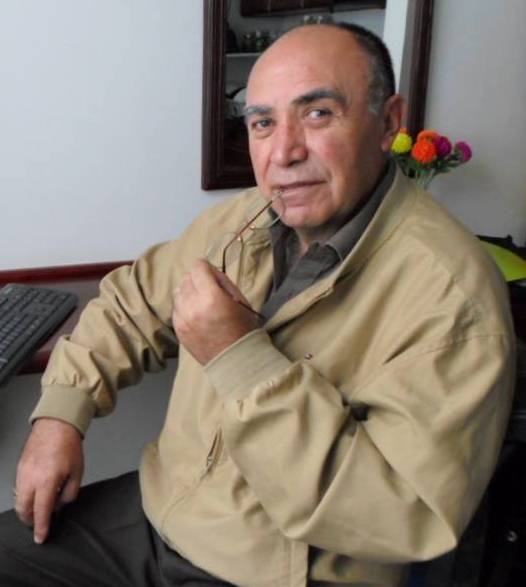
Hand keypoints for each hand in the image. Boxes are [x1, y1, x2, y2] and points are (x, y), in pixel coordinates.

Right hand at [15, 417, 83, 543]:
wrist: (56, 425)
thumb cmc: (68, 446)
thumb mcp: (77, 472)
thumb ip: (69, 493)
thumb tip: (60, 505)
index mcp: (47, 481)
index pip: (41, 512)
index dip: (41, 528)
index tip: (41, 538)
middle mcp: (31, 479)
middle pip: (24, 510)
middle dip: (31, 520)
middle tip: (41, 522)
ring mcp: (22, 473)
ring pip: (19, 500)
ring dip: (27, 508)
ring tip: (40, 506)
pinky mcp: (19, 467)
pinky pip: (19, 488)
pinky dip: (25, 495)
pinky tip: (36, 492)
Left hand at [172, 259, 259, 364]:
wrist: (236, 361)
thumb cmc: (244, 329)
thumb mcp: (240, 300)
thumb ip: (222, 283)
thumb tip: (209, 273)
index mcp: (211, 297)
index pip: (198, 267)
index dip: (207, 269)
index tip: (212, 276)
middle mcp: (193, 306)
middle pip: (187, 278)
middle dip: (198, 281)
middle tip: (210, 291)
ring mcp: (183, 320)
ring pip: (178, 292)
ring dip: (189, 293)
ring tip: (202, 303)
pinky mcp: (178, 330)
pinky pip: (176, 308)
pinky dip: (184, 307)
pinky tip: (196, 314)